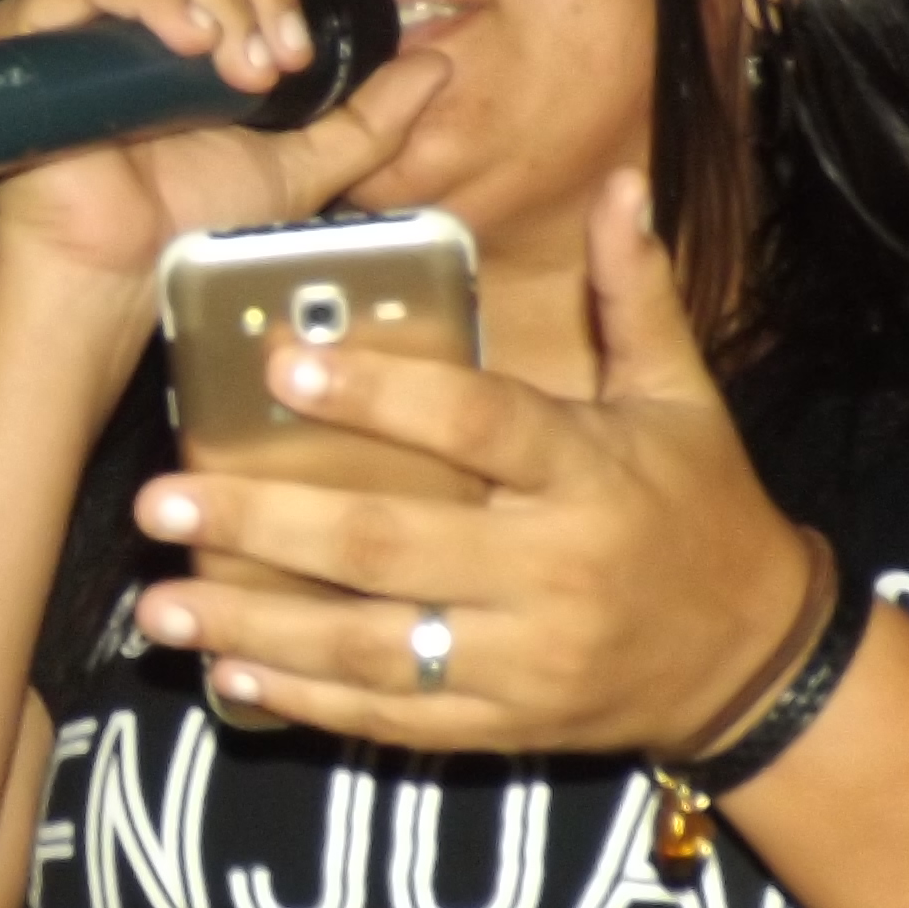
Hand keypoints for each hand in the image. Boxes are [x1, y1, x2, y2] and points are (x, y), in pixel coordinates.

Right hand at [0, 0, 450, 287]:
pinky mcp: (31, 29)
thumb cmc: (193, 219)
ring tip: (240, 69)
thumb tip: (437, 66)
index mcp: (190, 12)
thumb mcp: (306, 163)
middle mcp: (134, 0)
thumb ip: (370, 118)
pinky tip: (189, 41)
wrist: (123, 271)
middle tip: (280, 58)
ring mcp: (80, 12)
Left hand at [125, 171, 814, 757]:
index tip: (282, 365)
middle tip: (160, 504)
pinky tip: (230, 671)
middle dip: (264, 528)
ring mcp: (524, 658)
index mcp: (587, 474)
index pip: (475, 424)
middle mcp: (550, 570)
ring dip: (255, 626)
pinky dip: (307, 698)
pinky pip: (391, 716)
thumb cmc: (701, 507)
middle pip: (389, 544)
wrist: (751, 657)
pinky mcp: (506, 724)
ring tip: (157, 606)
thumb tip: (623, 183)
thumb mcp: (680, 397)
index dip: (379, 394)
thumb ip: (636, 295)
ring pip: (371, 646)